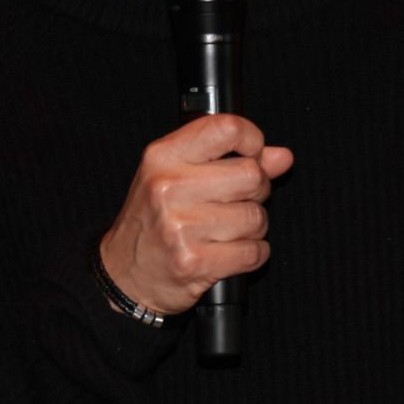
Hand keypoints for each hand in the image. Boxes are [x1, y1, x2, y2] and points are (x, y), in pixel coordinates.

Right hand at [98, 113, 293, 315]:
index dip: (252, 140)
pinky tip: (229, 253)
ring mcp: (179, 227)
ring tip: (227, 231)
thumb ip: (232, 159)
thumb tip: (281, 156)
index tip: (252, 154)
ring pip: (256, 217)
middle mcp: (168, 187)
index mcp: (164, 156)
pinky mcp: (192, 262)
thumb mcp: (181, 176)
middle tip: (235, 202)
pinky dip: (252, 255)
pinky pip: (253, 252)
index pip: (226, 128)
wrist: (122, 275)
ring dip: (253, 228)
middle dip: (256, 191)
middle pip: (252, 175)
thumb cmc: (154, 220)